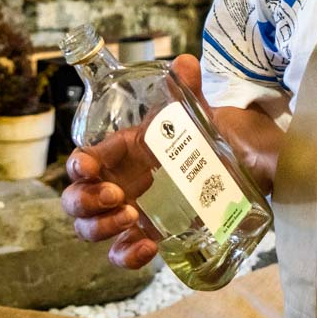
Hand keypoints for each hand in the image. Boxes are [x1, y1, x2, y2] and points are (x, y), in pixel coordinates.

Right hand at [60, 54, 210, 269]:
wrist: (241, 168)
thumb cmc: (208, 138)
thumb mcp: (198, 114)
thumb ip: (188, 89)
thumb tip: (185, 62)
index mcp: (121, 152)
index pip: (84, 160)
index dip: (77, 165)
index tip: (85, 168)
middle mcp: (117, 183)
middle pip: (75, 199)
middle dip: (85, 201)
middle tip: (116, 196)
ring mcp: (128, 212)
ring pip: (90, 229)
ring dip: (101, 228)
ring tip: (131, 219)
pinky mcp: (146, 236)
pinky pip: (121, 253)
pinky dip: (126, 255)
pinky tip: (148, 248)